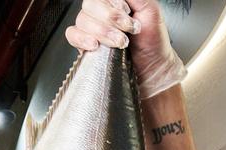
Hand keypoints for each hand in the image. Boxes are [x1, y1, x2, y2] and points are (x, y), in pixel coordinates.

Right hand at [64, 0, 185, 98]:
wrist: (153, 67)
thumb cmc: (153, 41)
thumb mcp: (151, 12)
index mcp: (115, 2)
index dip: (114, 5)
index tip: (128, 13)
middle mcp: (101, 12)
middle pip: (90, 5)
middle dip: (110, 18)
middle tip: (128, 30)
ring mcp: (92, 27)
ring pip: (82, 20)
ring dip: (103, 32)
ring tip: (120, 42)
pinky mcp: (85, 43)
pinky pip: (72, 34)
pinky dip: (82, 38)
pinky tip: (95, 45)